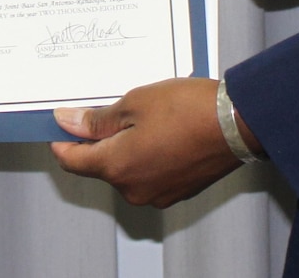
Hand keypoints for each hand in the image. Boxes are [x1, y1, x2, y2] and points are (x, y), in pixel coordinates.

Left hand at [50, 78, 241, 206]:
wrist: (238, 124)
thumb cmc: (189, 110)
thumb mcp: (134, 103)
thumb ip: (97, 119)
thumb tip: (68, 123)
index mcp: (117, 167)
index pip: (73, 161)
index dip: (62, 142)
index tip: (60, 127)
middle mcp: (134, 189)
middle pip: (101, 165)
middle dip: (100, 140)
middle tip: (110, 109)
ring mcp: (157, 194)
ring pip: (127, 170)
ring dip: (126, 147)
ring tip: (144, 117)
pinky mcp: (177, 191)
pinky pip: (149, 174)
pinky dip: (147, 155)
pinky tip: (161, 131)